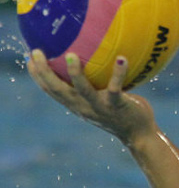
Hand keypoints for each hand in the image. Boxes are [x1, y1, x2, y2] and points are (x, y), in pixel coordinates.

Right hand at [27, 49, 156, 145]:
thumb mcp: (102, 99)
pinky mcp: (117, 106)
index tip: (29, 60)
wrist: (140, 135)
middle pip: (58, 90)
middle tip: (36, 53)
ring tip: (70, 56)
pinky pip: (115, 88)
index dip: (38, 76)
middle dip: (44, 72)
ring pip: (83, 90)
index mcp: (78, 105)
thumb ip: (95, 85)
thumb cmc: (122, 113)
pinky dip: (119, 73)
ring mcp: (100, 107)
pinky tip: (122, 58)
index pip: (52, 91)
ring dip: (75, 74)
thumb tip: (95, 61)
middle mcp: (85, 107)